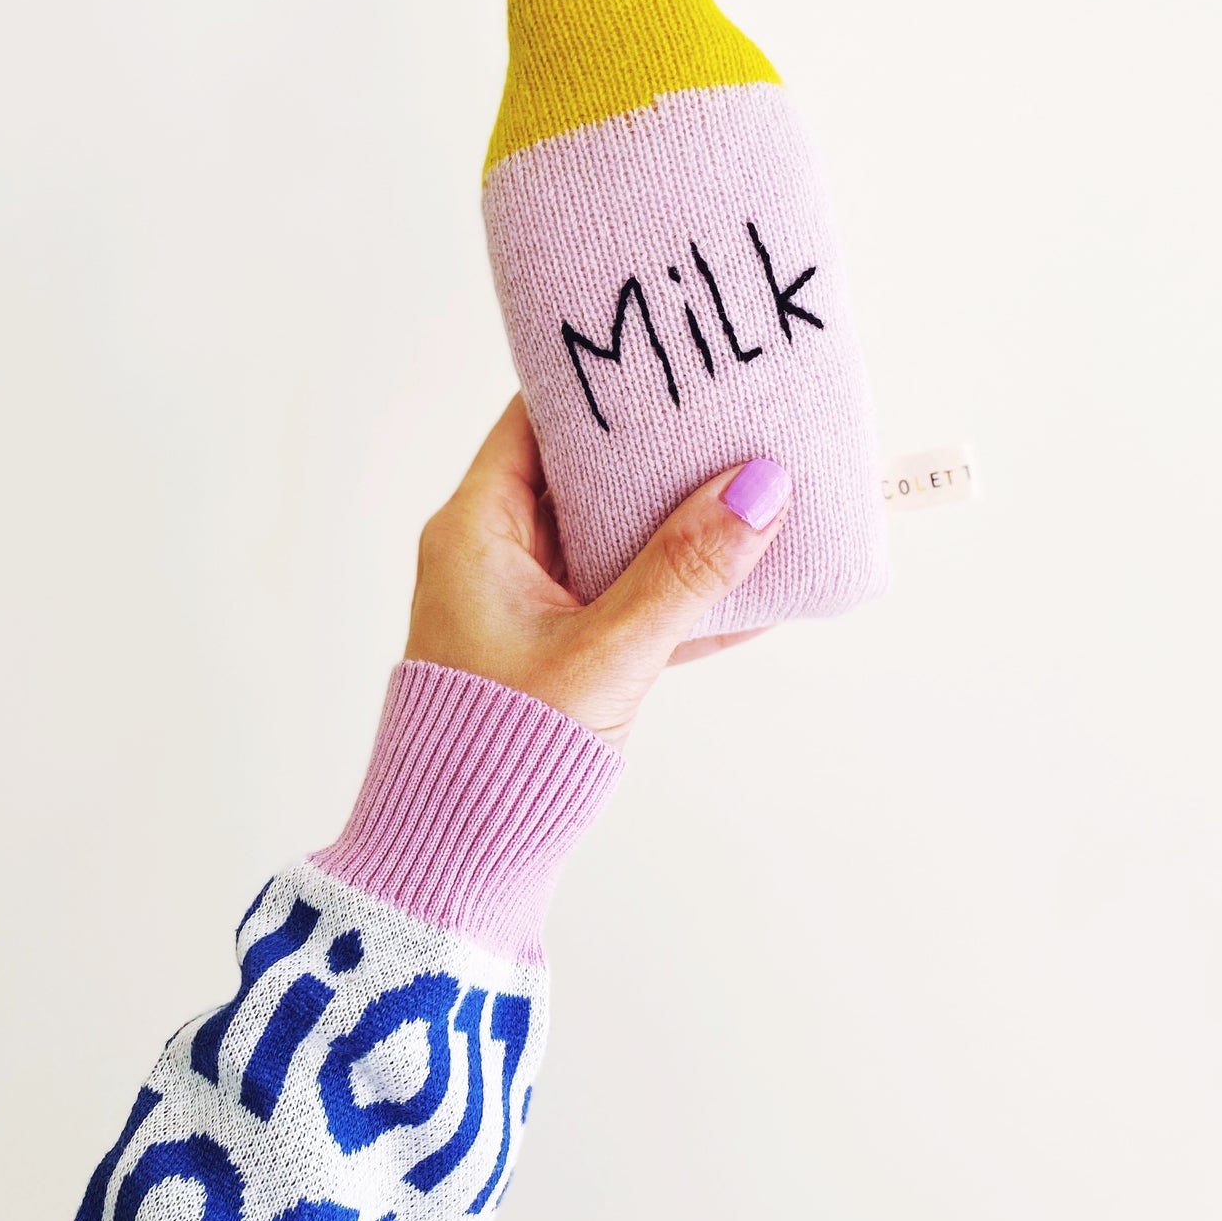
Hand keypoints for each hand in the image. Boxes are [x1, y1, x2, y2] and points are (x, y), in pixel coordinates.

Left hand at [404, 396, 790, 746]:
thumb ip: (684, 574)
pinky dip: (678, 599)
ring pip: (613, 541)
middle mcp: (494, 556)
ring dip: (678, 527)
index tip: (667, 360)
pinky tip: (753, 589)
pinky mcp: (556, 654)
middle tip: (731, 416)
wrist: (460, 860)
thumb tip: (761, 490)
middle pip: (583, 476)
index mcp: (476, 530)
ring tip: (757, 488)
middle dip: (657, 453)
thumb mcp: (607, 653)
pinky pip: (625, 604)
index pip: (536, 422)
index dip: (600, 387)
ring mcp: (526, 606)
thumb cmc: (502, 754)